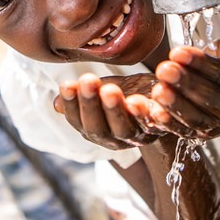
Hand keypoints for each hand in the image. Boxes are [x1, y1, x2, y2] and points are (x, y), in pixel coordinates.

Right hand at [53, 73, 185, 150]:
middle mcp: (114, 139)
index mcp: (95, 130)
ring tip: (109, 89)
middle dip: (91, 105)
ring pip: (124, 129)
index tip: (66, 84)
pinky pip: (153, 124)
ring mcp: (137, 137)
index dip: (71, 105)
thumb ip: (83, 96)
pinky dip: (147, 114)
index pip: (78, 122)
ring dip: (115, 111)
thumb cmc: (128, 92)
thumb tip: (56, 104)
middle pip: (99, 129)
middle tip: (87, 80)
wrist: (163, 96)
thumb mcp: (102, 92)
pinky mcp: (160, 129)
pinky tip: (140, 99)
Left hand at [149, 32, 219, 141]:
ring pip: (197, 118)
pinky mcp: (198, 136)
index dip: (200, 63)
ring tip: (158, 90)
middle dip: (185, 83)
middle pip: (210, 98)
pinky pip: (183, 131)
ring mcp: (217, 126)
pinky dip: (169, 123)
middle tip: (164, 70)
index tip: (177, 52)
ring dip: (176, 104)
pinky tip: (155, 111)